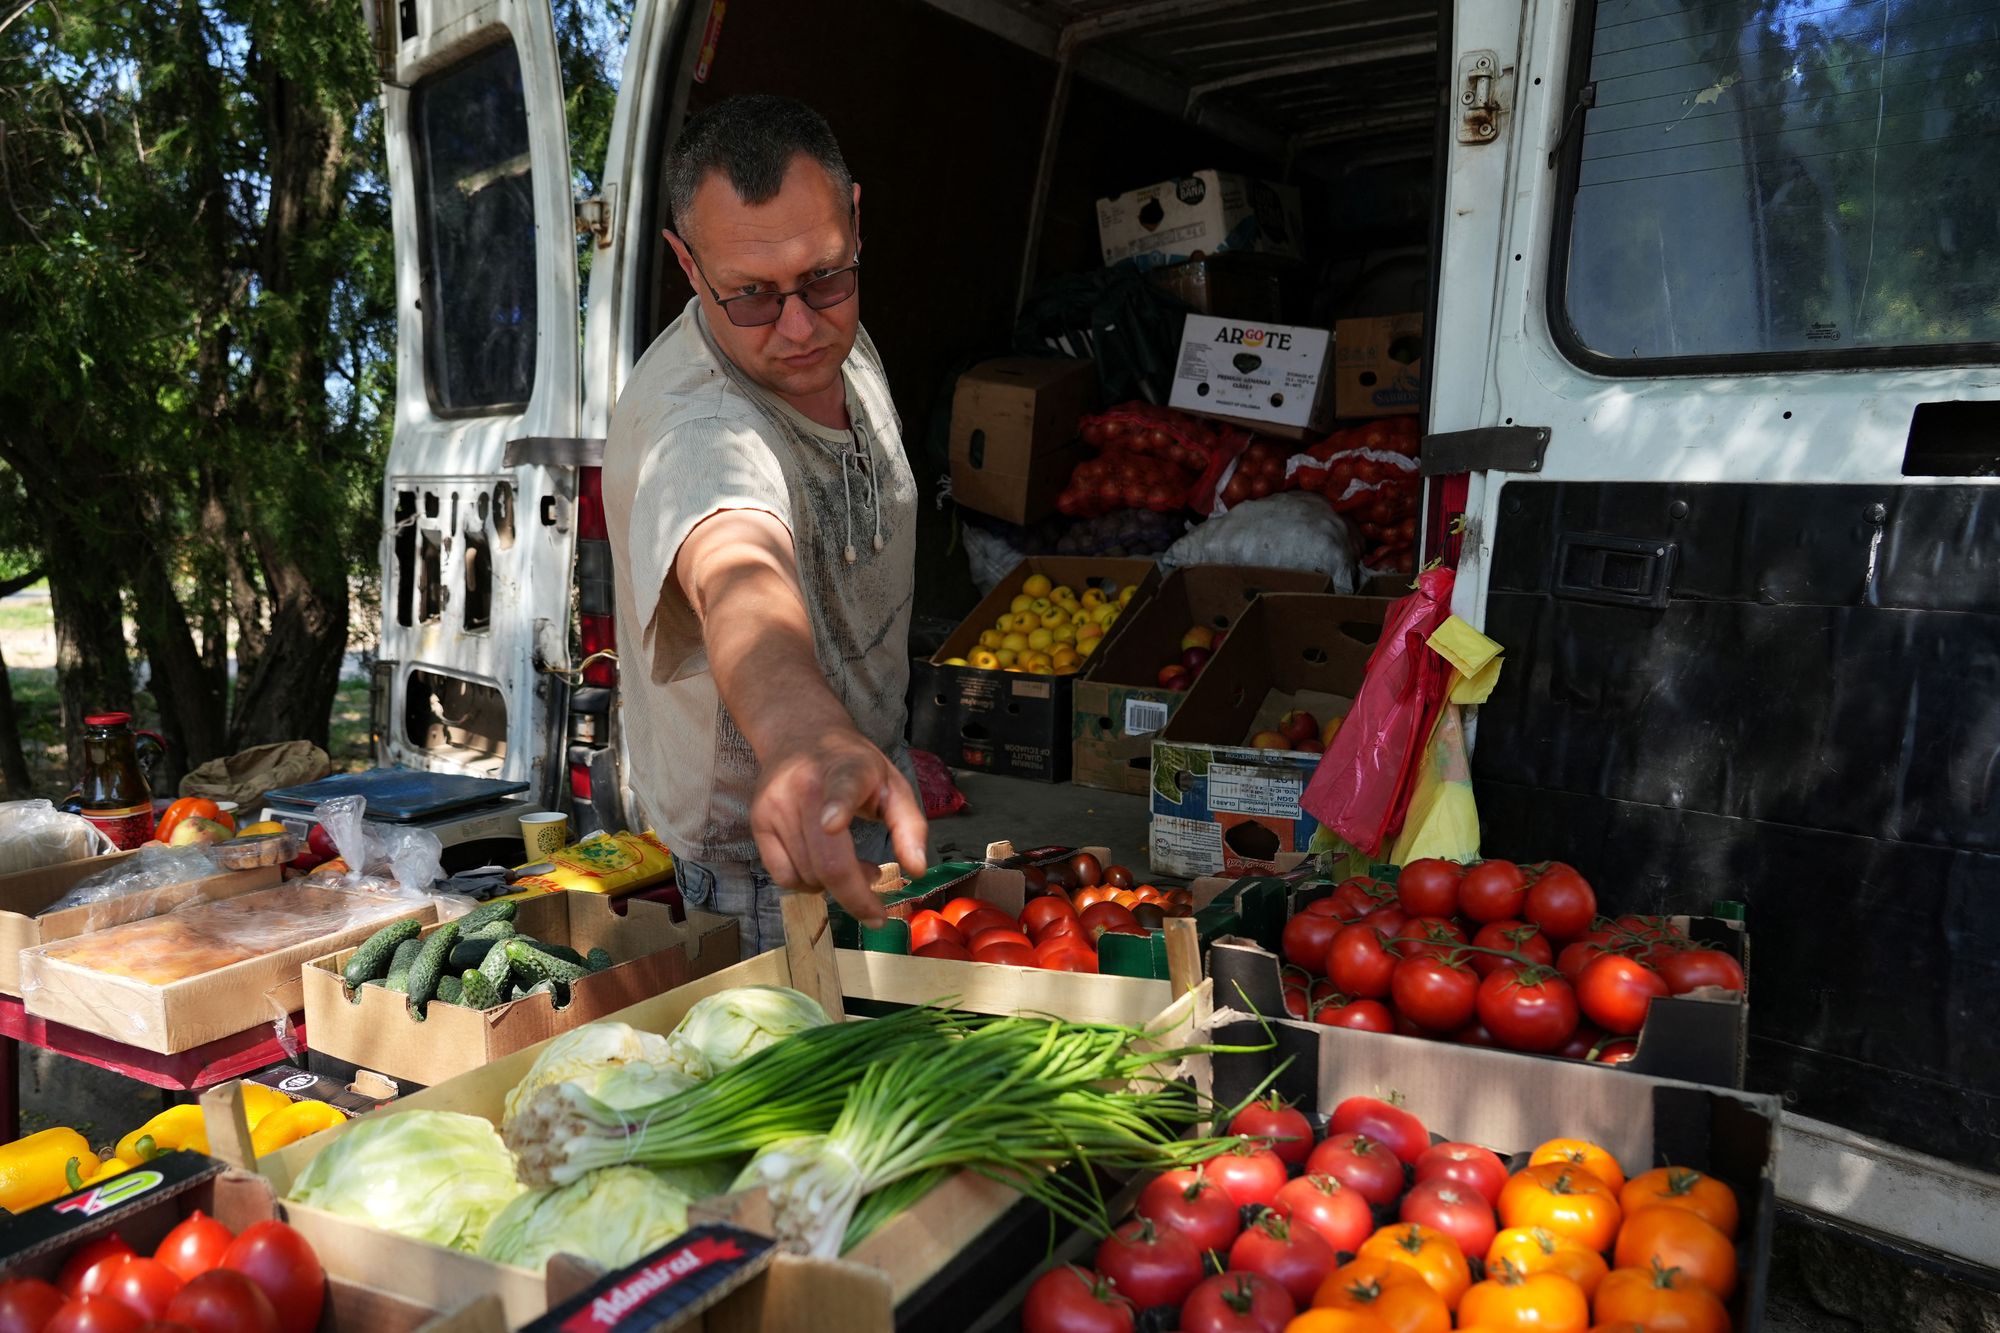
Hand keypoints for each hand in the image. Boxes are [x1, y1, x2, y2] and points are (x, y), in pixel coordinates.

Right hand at [749, 728, 927, 926]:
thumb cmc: (854, 765)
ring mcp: (774, 807)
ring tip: (853, 868)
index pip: (842, 788)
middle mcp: (803, 788)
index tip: (834, 823)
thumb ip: (910, 825)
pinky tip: (823, 869)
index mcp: (846, 771)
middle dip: (857, 898)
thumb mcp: (893, 783)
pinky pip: (783, 877)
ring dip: (834, 888)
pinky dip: (808, 884)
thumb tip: (917, 870)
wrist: (799, 734)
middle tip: (876, 906)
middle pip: (827, 862)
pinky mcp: (757, 823)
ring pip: (806, 876)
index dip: (838, 807)